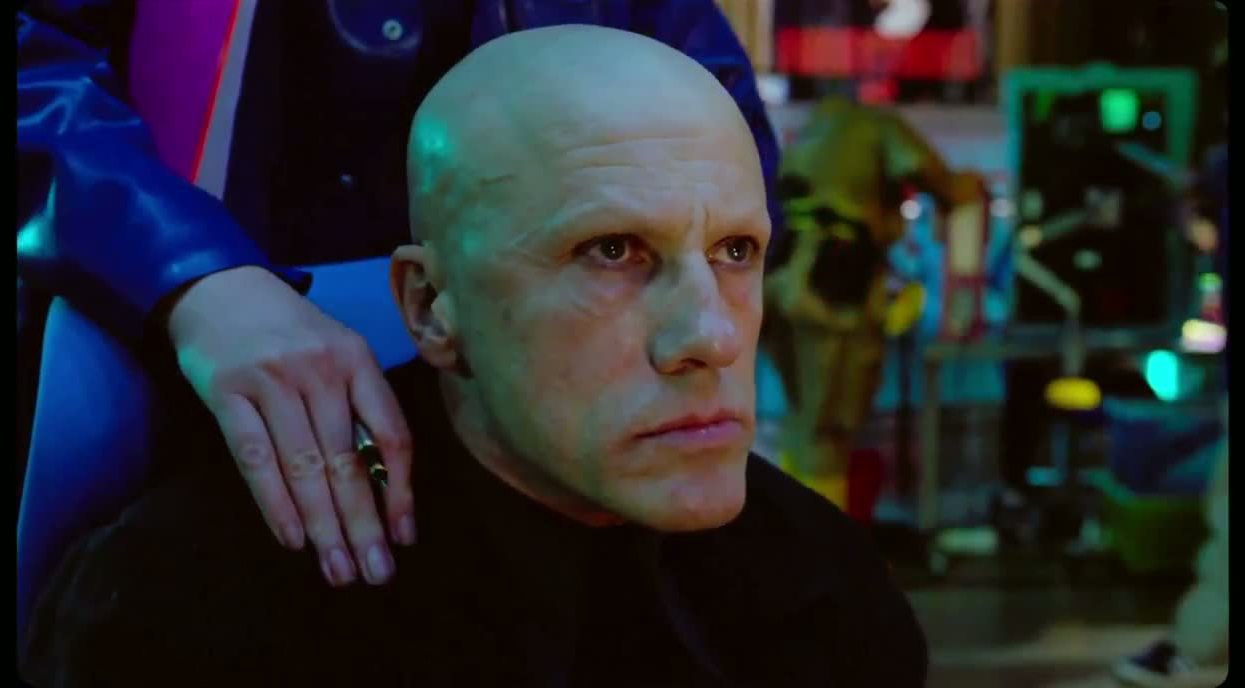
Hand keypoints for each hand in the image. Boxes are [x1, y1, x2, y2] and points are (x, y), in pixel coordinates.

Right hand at [168, 266, 415, 586]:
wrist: (221, 288)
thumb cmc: (290, 333)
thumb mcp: (338, 353)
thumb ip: (360, 407)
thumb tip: (385, 485)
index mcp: (358, 360)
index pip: (392, 435)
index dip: (401, 491)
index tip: (405, 536)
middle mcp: (320, 370)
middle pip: (349, 462)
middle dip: (364, 525)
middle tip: (375, 574)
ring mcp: (273, 381)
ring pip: (305, 467)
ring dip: (324, 526)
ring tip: (338, 570)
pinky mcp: (228, 393)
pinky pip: (255, 458)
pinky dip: (275, 503)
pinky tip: (293, 538)